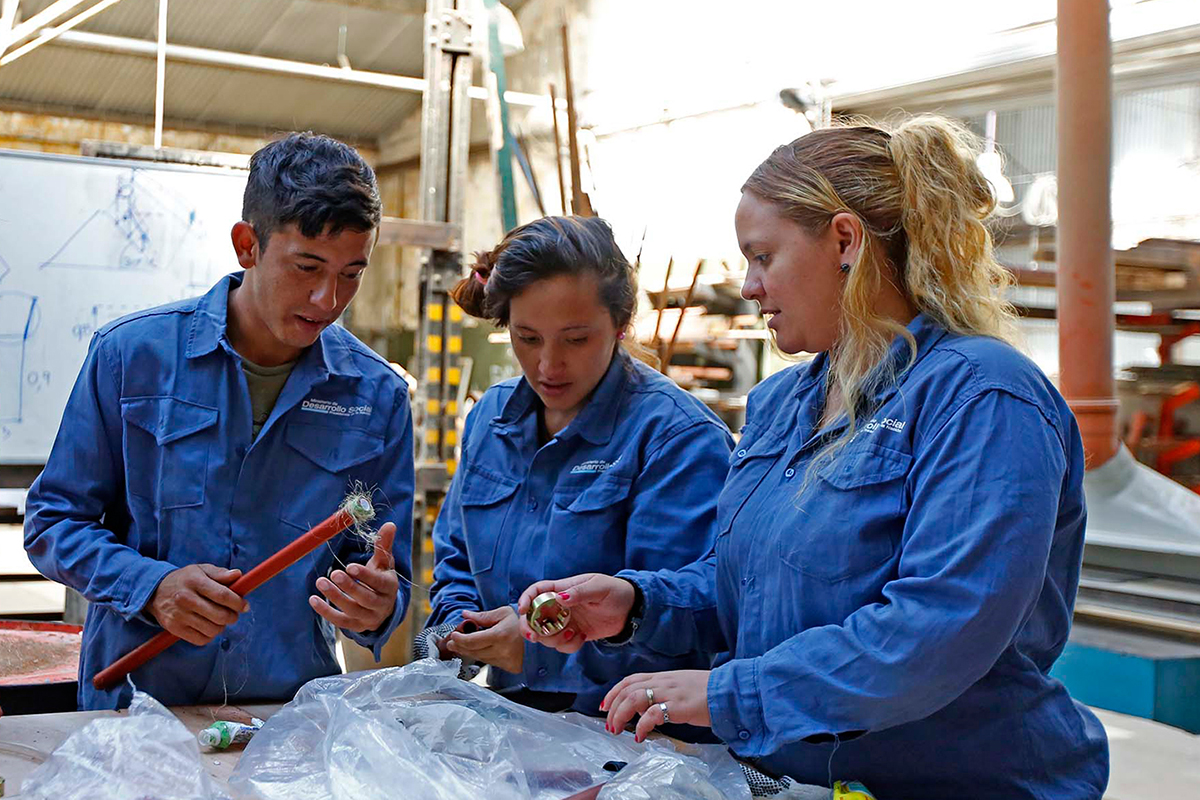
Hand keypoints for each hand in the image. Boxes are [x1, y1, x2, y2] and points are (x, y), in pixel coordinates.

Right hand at [148, 564, 247, 646]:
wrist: (155, 592)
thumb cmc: (185, 580)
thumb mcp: (201, 570)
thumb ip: (221, 573)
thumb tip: (238, 575)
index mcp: (194, 581)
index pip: (222, 595)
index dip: (238, 603)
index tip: (245, 606)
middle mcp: (185, 598)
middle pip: (219, 615)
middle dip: (232, 616)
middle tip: (233, 613)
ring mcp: (179, 615)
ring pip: (212, 629)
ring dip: (221, 626)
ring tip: (219, 619)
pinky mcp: (174, 628)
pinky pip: (201, 640)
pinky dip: (209, 635)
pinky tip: (208, 626)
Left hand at [310, 522, 398, 632]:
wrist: (384, 606)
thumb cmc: (381, 578)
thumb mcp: (384, 563)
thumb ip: (384, 545)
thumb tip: (390, 524)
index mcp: (389, 586)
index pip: (379, 582)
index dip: (365, 575)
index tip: (350, 566)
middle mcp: (382, 605)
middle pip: (366, 598)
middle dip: (349, 587)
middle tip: (334, 573)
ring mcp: (369, 618)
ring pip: (352, 610)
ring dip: (335, 597)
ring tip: (321, 582)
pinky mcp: (356, 626)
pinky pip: (340, 622)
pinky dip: (326, 612)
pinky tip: (313, 599)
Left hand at [444, 606, 523, 673]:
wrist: (535, 636)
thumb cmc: (519, 624)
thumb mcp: (502, 613)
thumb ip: (482, 616)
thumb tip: (465, 614)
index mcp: (500, 635)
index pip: (473, 641)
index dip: (460, 639)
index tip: (453, 635)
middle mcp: (502, 650)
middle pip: (473, 651)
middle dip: (459, 646)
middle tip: (451, 642)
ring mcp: (504, 661)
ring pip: (479, 658)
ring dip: (467, 652)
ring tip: (460, 645)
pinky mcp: (506, 667)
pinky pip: (487, 662)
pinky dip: (478, 656)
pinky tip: (474, 650)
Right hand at [516, 573, 633, 653]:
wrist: (630, 610)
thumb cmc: (615, 591)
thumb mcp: (599, 587)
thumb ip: (580, 592)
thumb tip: (560, 597)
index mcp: (563, 589)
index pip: (537, 591)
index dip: (526, 598)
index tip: (522, 610)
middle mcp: (560, 606)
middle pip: (534, 616)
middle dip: (529, 627)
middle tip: (534, 636)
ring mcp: (566, 621)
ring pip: (546, 634)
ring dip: (554, 639)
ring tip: (572, 634)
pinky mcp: (574, 635)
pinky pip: (562, 645)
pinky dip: (569, 646)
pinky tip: (582, 638)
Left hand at [600, 670, 711, 740]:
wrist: (727, 690)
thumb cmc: (705, 691)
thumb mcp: (679, 686)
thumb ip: (661, 692)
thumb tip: (644, 708)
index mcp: (662, 677)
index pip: (630, 680)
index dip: (613, 692)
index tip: (604, 705)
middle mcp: (662, 682)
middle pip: (627, 690)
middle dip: (613, 707)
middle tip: (609, 724)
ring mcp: (669, 693)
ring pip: (634, 698)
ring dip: (620, 715)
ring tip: (617, 730)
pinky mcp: (678, 706)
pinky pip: (653, 714)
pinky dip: (641, 726)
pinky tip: (639, 735)